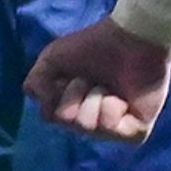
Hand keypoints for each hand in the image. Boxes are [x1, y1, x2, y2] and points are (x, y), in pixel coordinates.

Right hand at [29, 16, 170, 140]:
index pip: (49, 116)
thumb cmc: (93, 45)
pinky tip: (123, 98)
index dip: (57, 93)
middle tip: (91, 78)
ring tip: (108, 85)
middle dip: (75, 93)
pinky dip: (111, 108)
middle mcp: (90, 121)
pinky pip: (110, 129)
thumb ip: (35, 83)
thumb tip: (45, 107)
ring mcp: (113, 129)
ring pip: (86, 126)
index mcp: (71, 107)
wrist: (131, 38)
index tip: (69, 75)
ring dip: (93, 98)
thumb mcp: (52, 58)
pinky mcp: (135, 132)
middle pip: (66, 121)